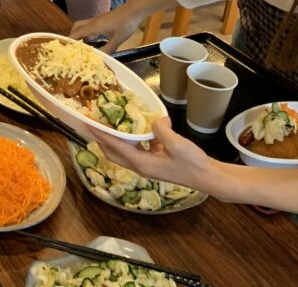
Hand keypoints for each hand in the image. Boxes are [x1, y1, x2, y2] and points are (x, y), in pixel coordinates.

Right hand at [69, 2, 142, 51]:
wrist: (134, 10)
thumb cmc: (126, 24)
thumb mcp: (117, 40)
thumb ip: (108, 49)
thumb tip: (99, 59)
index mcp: (94, 27)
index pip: (77, 34)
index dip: (69, 41)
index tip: (63, 48)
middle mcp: (93, 22)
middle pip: (76, 27)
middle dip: (72, 36)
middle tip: (72, 47)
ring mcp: (98, 20)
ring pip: (83, 25)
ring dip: (79, 34)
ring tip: (81, 45)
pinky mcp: (103, 20)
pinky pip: (90, 26)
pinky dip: (87, 32)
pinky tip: (94, 39)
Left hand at [96, 117, 217, 193]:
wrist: (208, 177)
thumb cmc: (193, 163)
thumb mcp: (177, 144)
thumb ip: (161, 130)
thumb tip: (155, 120)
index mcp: (142, 164)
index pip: (115, 147)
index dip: (102, 136)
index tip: (89, 125)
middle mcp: (141, 166)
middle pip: (114, 153)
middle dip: (101, 140)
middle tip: (92, 125)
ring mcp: (148, 166)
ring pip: (124, 152)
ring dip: (114, 140)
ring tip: (108, 125)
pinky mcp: (155, 162)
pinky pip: (137, 150)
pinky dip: (131, 140)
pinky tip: (136, 129)